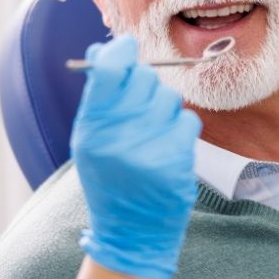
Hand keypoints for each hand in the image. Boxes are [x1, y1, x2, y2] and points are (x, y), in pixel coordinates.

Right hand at [70, 35, 201, 278]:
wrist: (130, 230)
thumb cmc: (109, 175)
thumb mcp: (90, 139)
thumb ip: (99, 96)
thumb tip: (105, 49)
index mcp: (92, 128)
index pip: (111, 70)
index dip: (121, 52)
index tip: (126, 49)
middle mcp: (120, 137)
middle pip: (144, 78)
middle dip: (144, 84)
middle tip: (138, 103)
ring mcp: (152, 148)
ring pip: (169, 97)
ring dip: (163, 108)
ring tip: (151, 132)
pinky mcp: (178, 160)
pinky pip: (187, 120)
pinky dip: (179, 129)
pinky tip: (166, 147)